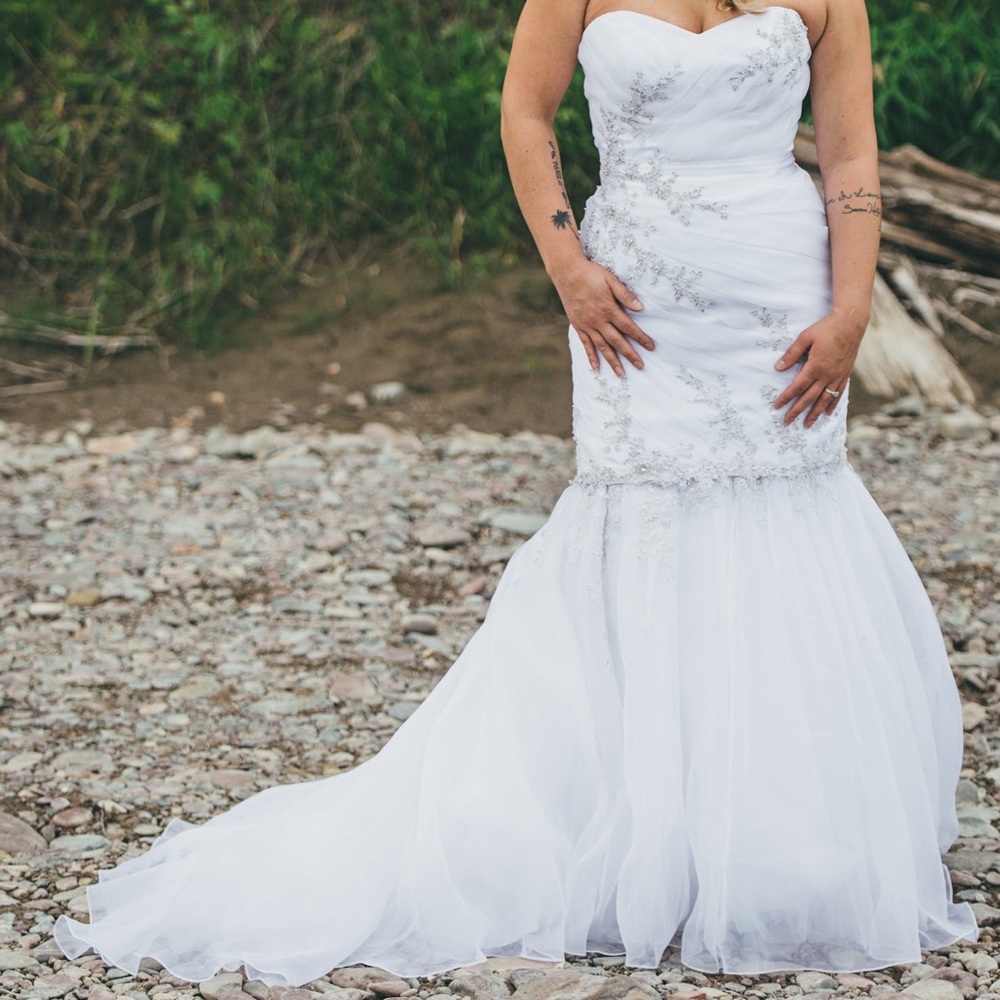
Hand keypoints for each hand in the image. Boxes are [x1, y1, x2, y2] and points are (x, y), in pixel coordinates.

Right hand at [551, 259, 653, 376]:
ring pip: (602, 347)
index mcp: (608, 309)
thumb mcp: (610, 280)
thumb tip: (640, 307)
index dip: (640, 338)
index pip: (628, 327)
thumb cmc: (591, 274)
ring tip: (621, 374)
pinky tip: (596, 367)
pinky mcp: (578, 326)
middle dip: (630, 354)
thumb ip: (625, 295)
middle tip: (640, 366)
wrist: (567, 273)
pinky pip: (586, 345)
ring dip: (612, 361)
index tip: (651, 347)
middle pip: (617, 341)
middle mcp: (598, 320)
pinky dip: (591, 356)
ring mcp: (587, 325)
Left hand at [773, 312, 866, 427]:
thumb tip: (778, 368)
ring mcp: (837, 376)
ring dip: (815, 413)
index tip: (777, 406)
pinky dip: (832, 404)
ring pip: (824, 399)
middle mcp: (827, 375)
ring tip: (807, 425)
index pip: (797, 387)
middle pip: (809, 398)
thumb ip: (792, 354)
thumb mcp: (805, 337)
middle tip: (786, 422)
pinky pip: (838, 393)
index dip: (786, 398)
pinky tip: (827, 413)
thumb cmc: (826, 328)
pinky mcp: (845, 374)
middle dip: (797, 411)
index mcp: (815, 366)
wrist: (851, 323)